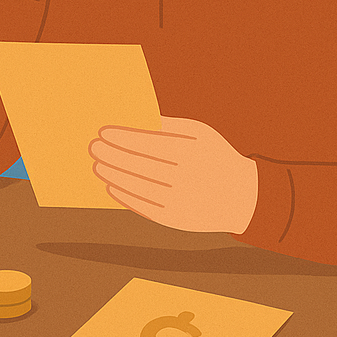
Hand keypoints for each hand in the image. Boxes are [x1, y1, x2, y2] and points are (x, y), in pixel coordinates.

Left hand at [89, 116, 258, 233]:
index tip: (104, 131)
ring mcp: (180, 202)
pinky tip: (112, 186)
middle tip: (93, 147)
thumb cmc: (215, 155)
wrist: (242, 197)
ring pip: (138, 188)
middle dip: (112, 155)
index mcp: (192, 153)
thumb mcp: (199, 133)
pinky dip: (125, 197)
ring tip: (98, 165)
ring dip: (114, 176)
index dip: (123, 138)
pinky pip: (144, 208)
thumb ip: (168, 124)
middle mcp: (186, 178)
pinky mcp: (176, 220)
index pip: (149, 144)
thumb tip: (136, 115)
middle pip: (140, 166)